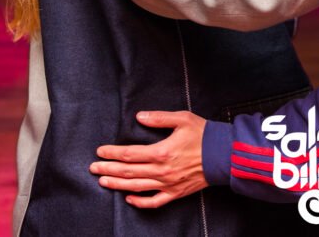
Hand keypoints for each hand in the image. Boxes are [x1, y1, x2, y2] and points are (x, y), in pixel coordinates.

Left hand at [90, 110, 207, 208]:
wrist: (224, 154)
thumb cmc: (204, 135)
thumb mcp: (182, 119)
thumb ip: (159, 118)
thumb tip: (139, 117)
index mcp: (162, 152)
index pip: (129, 154)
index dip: (112, 153)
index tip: (100, 151)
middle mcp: (162, 171)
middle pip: (128, 171)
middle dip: (108, 169)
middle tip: (93, 167)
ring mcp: (168, 184)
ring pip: (136, 187)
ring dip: (117, 184)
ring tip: (103, 180)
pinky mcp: (176, 193)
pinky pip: (154, 201)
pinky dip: (140, 202)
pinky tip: (129, 198)